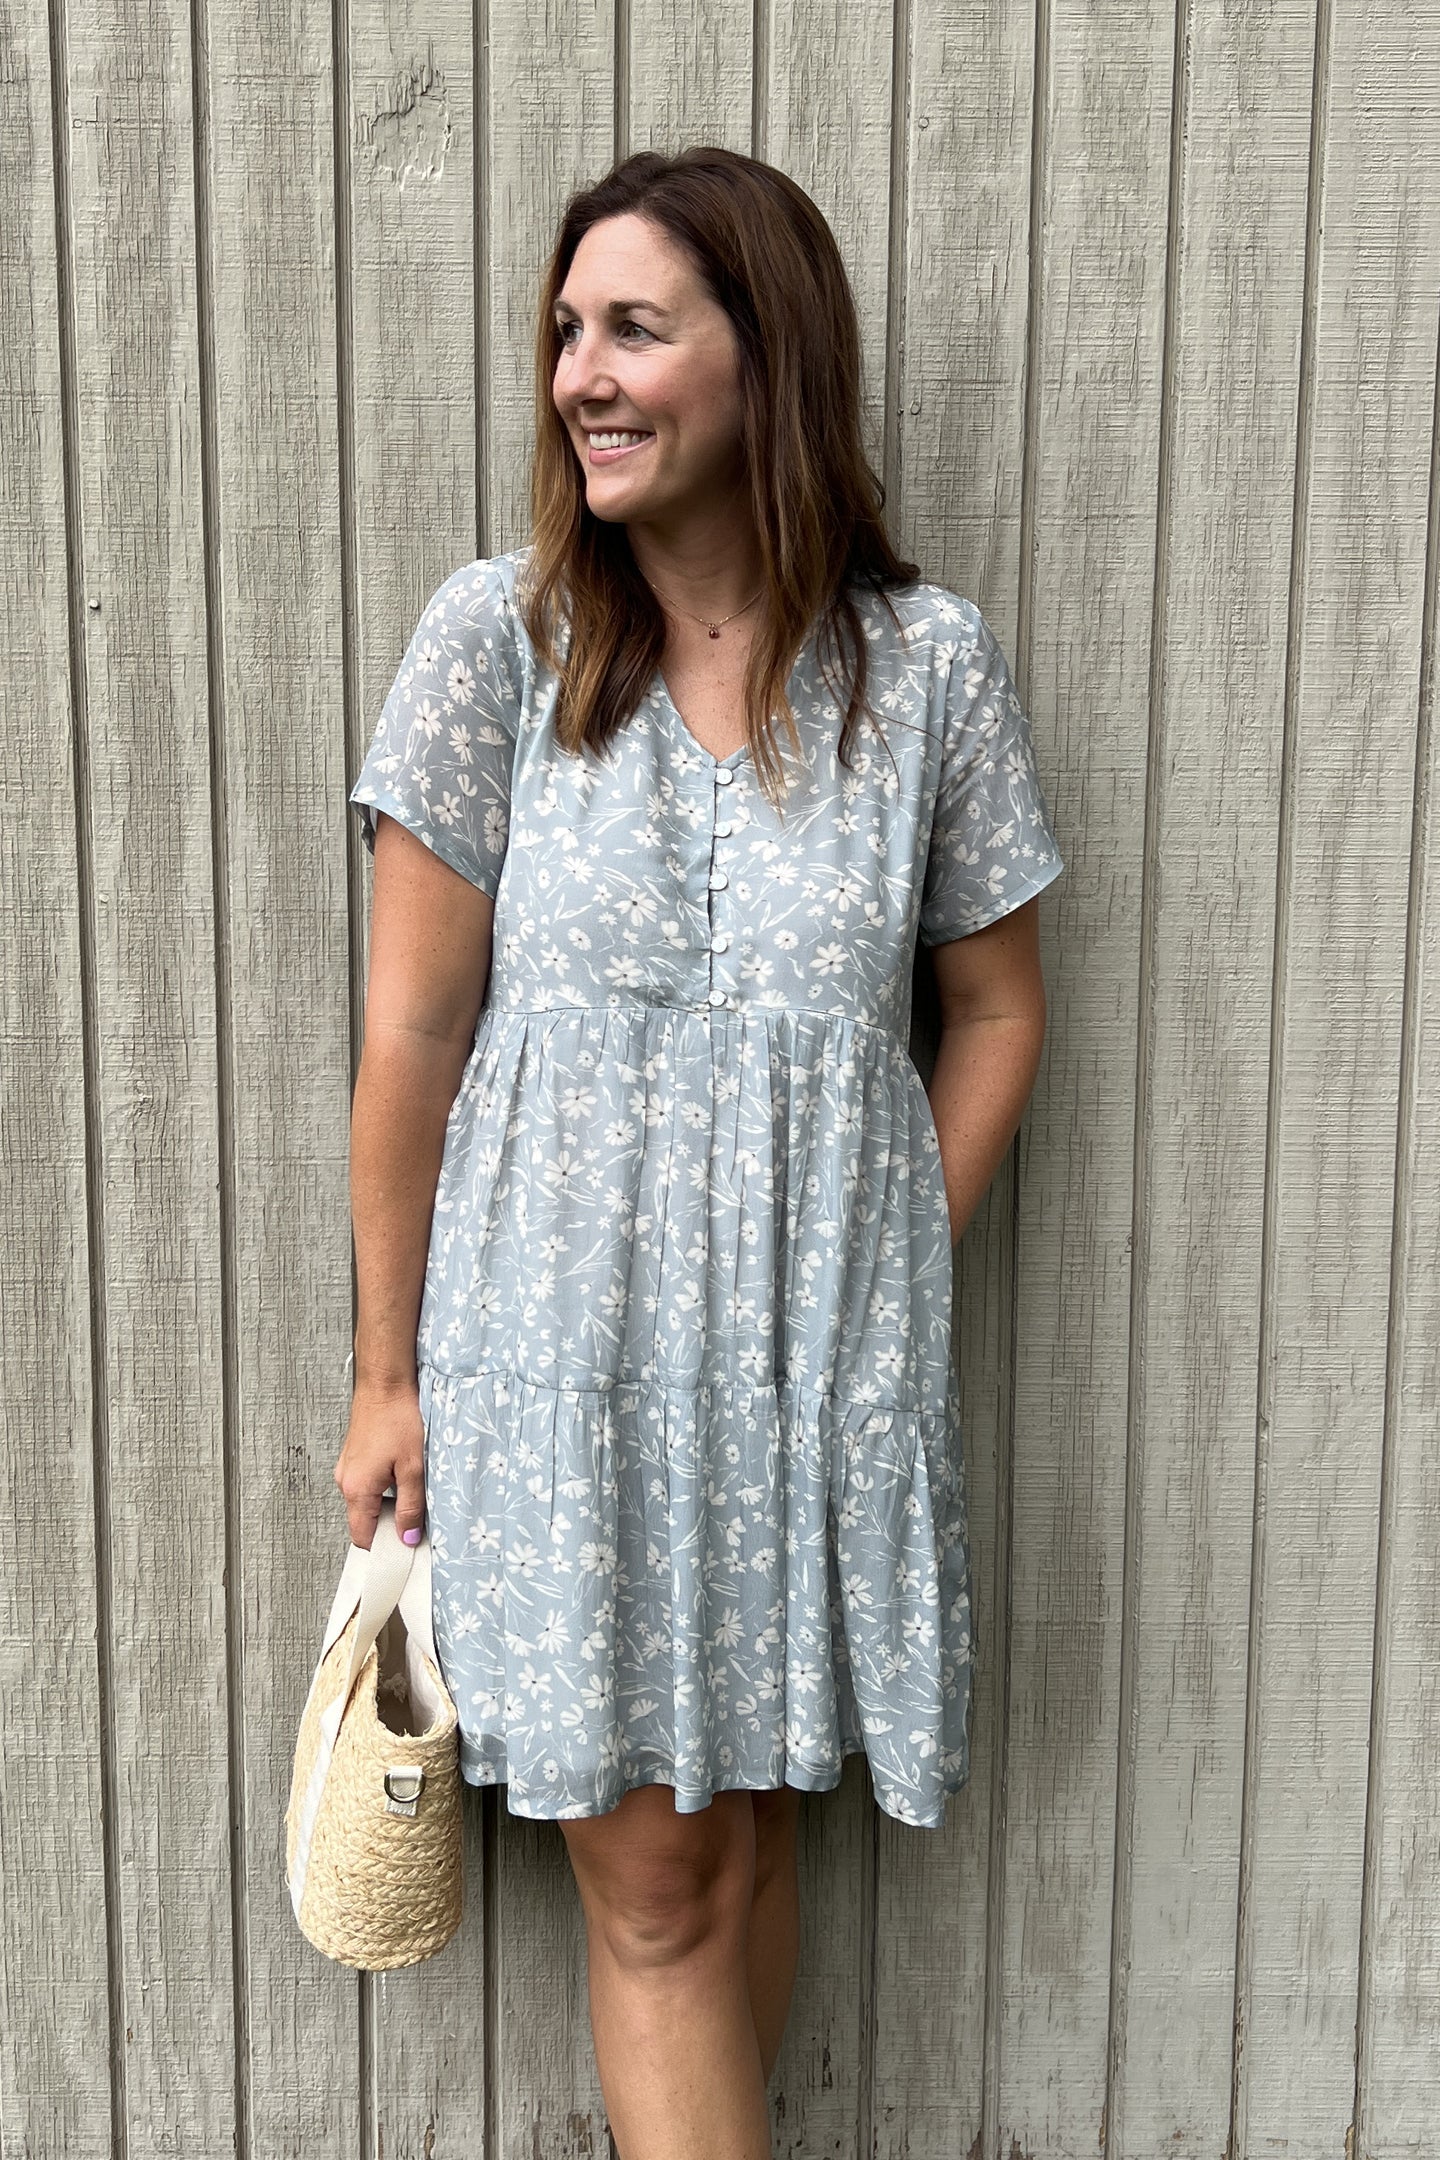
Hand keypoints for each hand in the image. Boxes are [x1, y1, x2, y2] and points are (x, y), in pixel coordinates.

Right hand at [333, 1379, 425, 1550]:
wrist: (384, 1383)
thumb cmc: (398, 1418)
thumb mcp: (413, 1467)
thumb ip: (411, 1505)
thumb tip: (408, 1537)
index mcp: (357, 1490)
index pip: (363, 1537)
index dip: (384, 1547)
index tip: (406, 1548)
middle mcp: (346, 1482)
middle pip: (365, 1521)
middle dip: (389, 1526)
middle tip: (416, 1520)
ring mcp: (347, 1469)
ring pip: (367, 1502)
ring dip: (388, 1504)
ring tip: (413, 1491)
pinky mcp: (354, 1457)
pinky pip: (367, 1484)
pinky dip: (384, 1488)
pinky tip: (403, 1474)